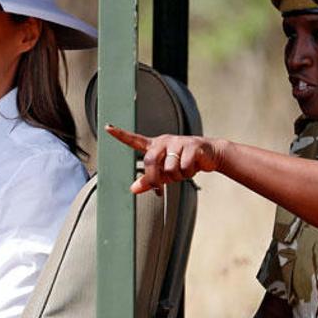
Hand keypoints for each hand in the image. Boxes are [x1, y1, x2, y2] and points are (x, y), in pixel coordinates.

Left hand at [105, 124, 222, 193]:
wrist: (209, 155)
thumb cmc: (183, 162)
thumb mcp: (164, 173)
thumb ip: (149, 180)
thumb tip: (134, 189)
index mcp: (155, 146)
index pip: (135, 140)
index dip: (121, 135)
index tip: (108, 128)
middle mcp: (164, 141)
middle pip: (150, 161)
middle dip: (154, 177)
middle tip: (159, 186)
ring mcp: (178, 142)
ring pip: (169, 168)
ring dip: (177, 176)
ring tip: (184, 169)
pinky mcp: (191, 146)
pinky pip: (184, 167)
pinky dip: (188, 173)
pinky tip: (193, 166)